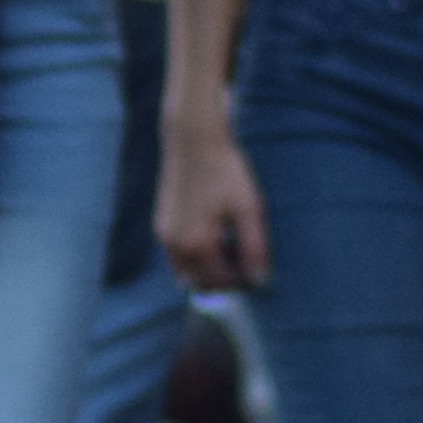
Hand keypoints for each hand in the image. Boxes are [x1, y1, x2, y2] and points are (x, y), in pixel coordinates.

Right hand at [159, 104, 268, 290]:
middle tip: (245, 265)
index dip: (242, 280)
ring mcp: (164, 234)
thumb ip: (255, 247)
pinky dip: (194, 257)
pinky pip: (177, 256)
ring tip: (231, 249)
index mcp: (197, 244)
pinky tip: (215, 235)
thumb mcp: (248, 208)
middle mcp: (175, 245)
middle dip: (223, 281)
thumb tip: (261, 281)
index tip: (259, 269)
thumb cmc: (226, 171)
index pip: (220, 282)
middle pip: (199, 283)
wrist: (194, 139)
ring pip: (185, 272)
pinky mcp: (161, 223)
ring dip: (206, 271)